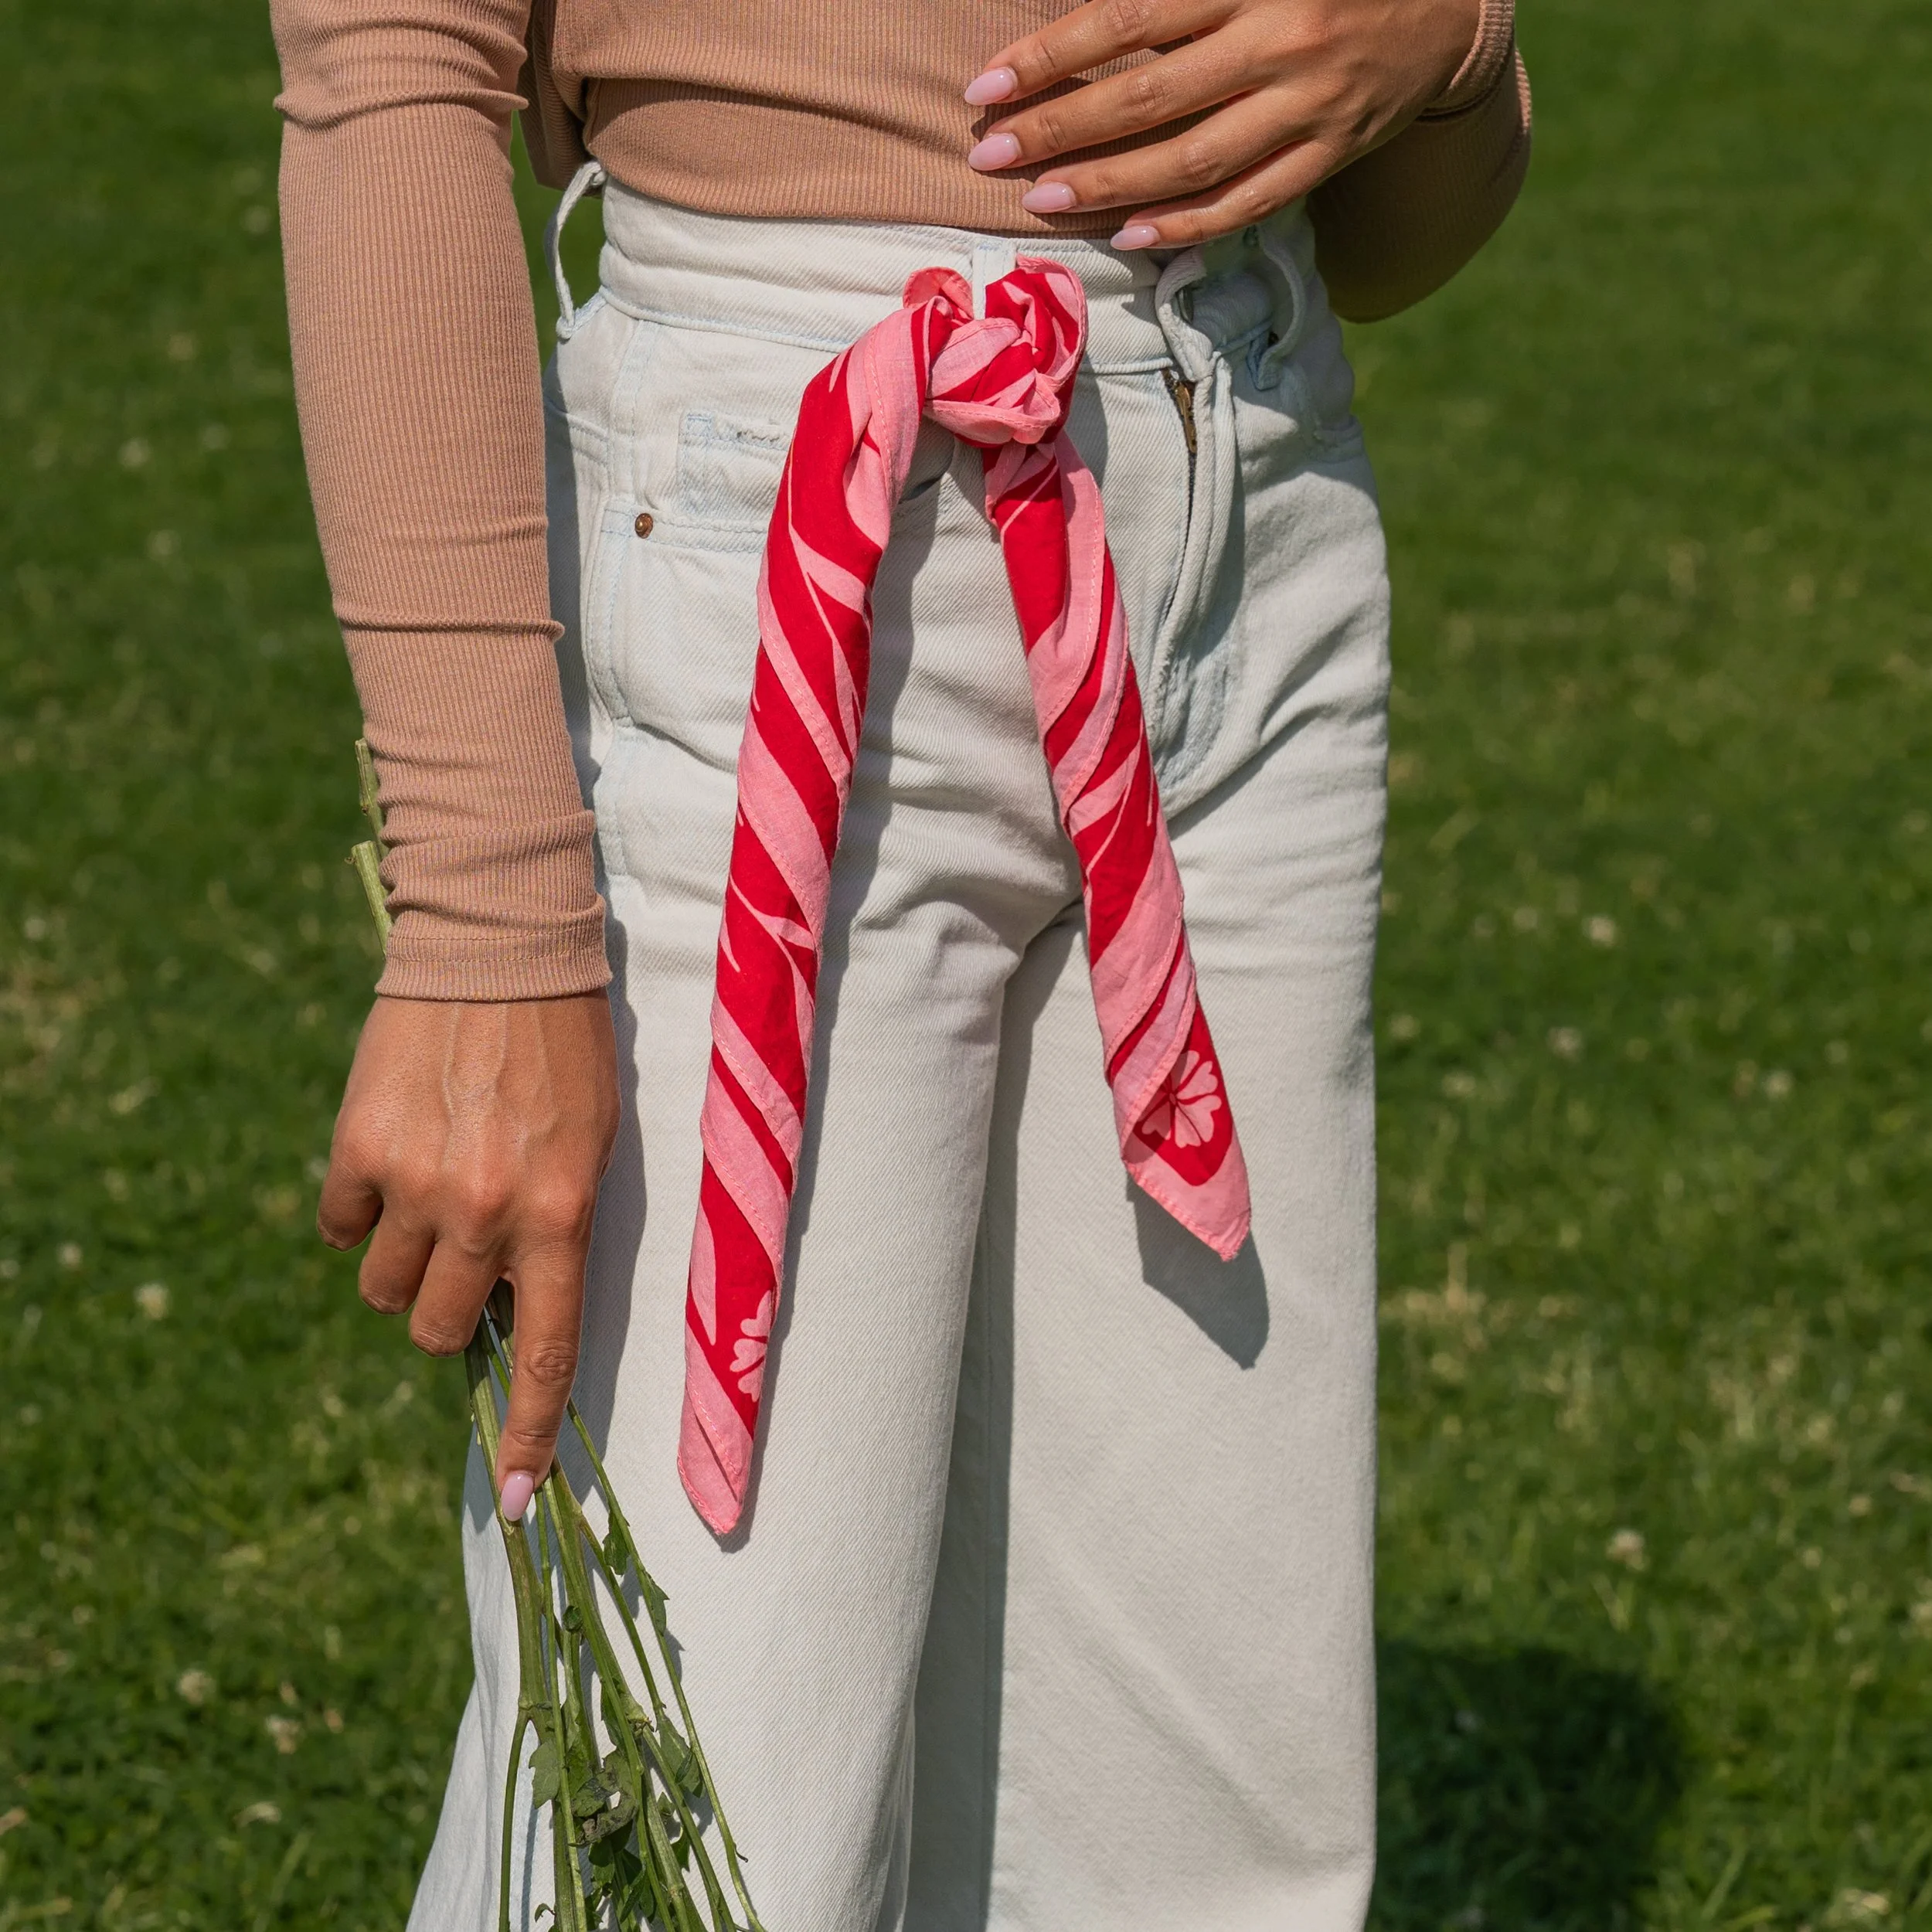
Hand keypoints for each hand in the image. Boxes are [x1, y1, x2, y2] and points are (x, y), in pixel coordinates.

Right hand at [318, 992, 619, 1518]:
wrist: (501, 948)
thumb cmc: (565, 1051)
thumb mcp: (589, 1145)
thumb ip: (553, 1229)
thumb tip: (503, 1310)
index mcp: (562, 1212)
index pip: (547, 1347)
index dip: (535, 1430)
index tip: (527, 1497)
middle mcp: (486, 1210)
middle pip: (438, 1331)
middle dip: (447, 1308)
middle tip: (465, 1249)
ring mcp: (416, 1183)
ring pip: (383, 1290)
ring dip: (402, 1259)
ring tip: (432, 1185)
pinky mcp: (356, 1149)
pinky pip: (339, 1227)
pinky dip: (359, 1208)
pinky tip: (391, 1152)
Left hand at [964, 0, 1481, 246]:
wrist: (1442, 2)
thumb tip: (1091, 12)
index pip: (1127, 16)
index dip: (1051, 55)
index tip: (988, 87)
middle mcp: (1279, 40)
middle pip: (1148, 96)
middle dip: (1061, 129)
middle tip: (992, 156)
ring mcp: (1309, 106)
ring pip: (1194, 160)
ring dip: (1110, 185)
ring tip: (1043, 199)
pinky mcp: (1331, 153)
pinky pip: (1250, 203)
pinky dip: (1188, 224)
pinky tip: (1130, 235)